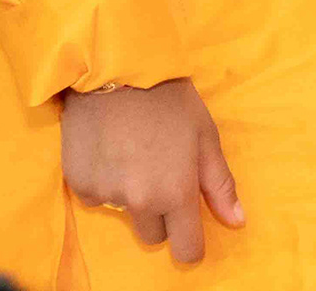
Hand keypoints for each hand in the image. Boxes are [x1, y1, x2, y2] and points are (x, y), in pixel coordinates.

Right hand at [61, 80, 244, 263]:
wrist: (114, 66)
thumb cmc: (169, 97)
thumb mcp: (204, 135)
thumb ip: (220, 184)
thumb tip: (237, 221)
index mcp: (176, 192)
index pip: (186, 250)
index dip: (190, 241)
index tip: (187, 226)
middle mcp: (140, 201)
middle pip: (153, 235)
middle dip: (159, 214)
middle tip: (157, 173)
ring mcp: (106, 193)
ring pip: (123, 213)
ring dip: (129, 195)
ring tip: (130, 152)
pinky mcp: (79, 182)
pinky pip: (95, 196)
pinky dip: (103, 180)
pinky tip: (107, 148)